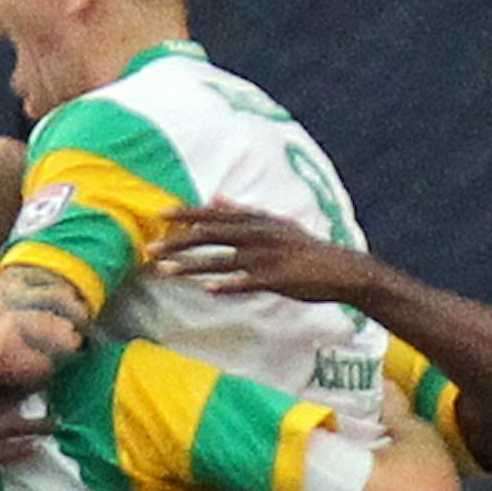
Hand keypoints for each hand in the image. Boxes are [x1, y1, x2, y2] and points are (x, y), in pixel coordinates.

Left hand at [150, 204, 360, 302]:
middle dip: (177, 241)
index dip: (187, 214)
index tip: (160, 216)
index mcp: (256, 220)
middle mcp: (258, 233)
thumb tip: (218, 200)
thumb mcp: (275, 225)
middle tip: (150, 248)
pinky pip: (248, 282)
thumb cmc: (304, 251)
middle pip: (210, 235)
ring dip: (191, 266)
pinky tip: (209, 290)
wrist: (341, 270)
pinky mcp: (278, 279)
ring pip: (221, 259)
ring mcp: (267, 256)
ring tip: (165, 272)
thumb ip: (244, 213)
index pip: (214, 214)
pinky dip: (229, 285)